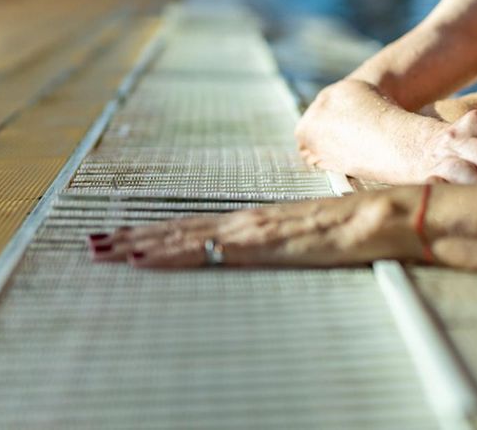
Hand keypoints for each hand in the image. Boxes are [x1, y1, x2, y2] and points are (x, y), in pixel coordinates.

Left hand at [87, 192, 419, 268]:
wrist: (385, 217)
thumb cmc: (362, 229)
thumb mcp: (320, 239)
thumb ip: (296, 245)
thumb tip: (288, 254)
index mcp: (259, 222)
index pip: (198, 228)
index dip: (159, 233)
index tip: (126, 239)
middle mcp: (247, 222)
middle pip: (178, 228)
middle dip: (132, 237)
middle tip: (92, 244)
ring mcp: (249, 232)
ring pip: (180, 237)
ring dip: (137, 245)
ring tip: (100, 251)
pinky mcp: (257, 245)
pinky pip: (202, 250)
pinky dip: (166, 252)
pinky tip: (141, 259)